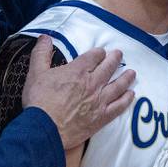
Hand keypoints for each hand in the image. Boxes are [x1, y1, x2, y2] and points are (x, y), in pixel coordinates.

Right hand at [22, 35, 135, 149]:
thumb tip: (45, 37)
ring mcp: (99, 101)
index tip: (100, 52)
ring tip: (132, 73)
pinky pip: (119, 106)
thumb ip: (41, 53)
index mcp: (78, 71)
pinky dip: (126, 100)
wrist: (44, 129)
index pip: (94, 56)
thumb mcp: (36, 73)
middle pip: (109, 67)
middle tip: (119, 54)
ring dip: (126, 78)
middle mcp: (92, 83)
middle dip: (115, 59)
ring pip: (118, 85)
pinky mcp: (101, 117)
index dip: (98, 52)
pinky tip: (131, 95)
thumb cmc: (39, 101)